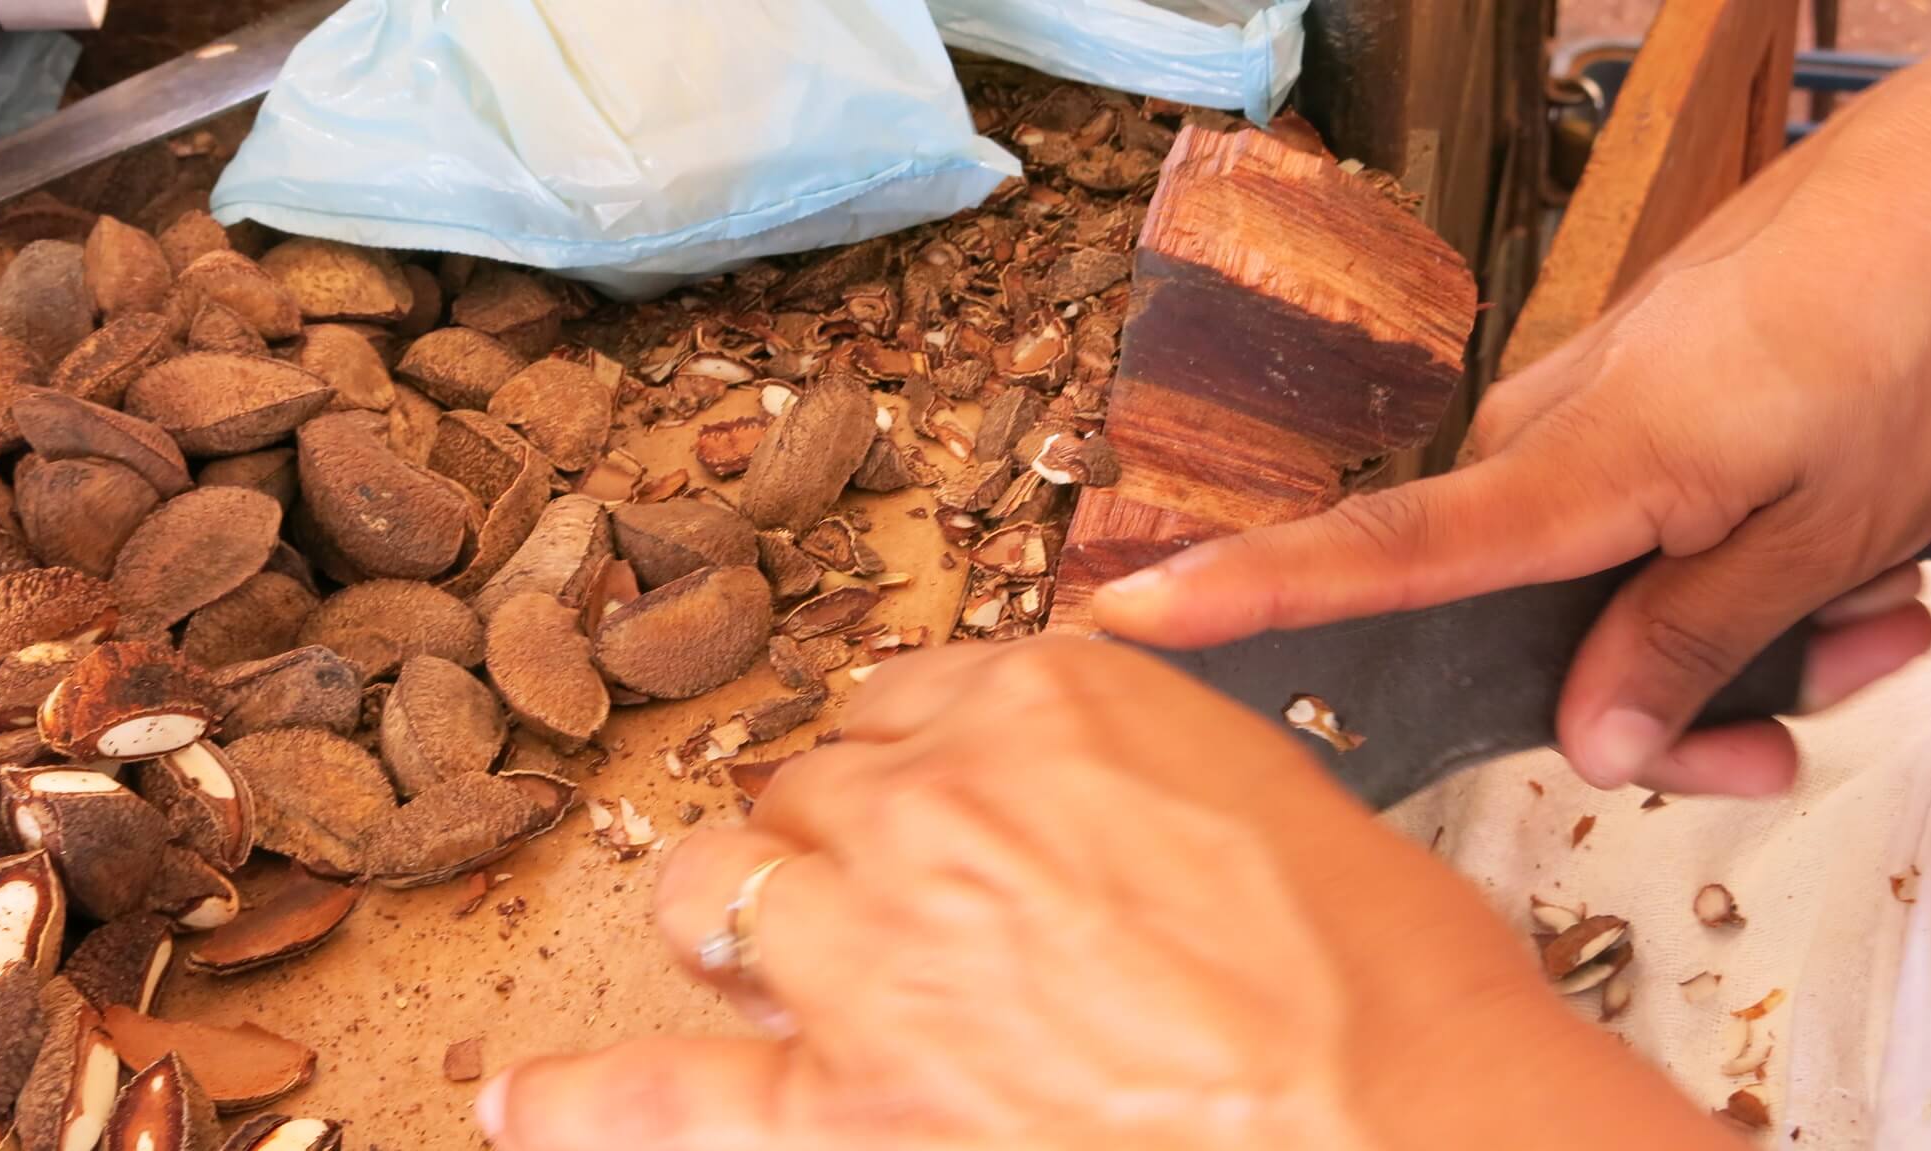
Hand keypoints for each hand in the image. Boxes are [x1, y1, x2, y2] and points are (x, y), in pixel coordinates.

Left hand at [477, 639, 1746, 1150]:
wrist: (1412, 1122)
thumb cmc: (1388, 975)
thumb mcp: (1268, 799)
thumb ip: (1125, 778)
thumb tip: (1070, 814)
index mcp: (1048, 696)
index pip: (915, 701)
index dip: (922, 766)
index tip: (941, 809)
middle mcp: (935, 796)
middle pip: (815, 787)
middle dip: (841, 838)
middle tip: (900, 904)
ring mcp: (873, 947)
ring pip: (721, 882)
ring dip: (740, 910)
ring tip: (768, 951)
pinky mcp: (846, 1102)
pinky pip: (664, 1091)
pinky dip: (584, 1097)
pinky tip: (518, 1098)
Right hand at [1095, 40, 1930, 795]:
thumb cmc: (1912, 318)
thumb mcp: (1831, 525)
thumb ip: (1697, 640)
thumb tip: (1590, 741)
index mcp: (1584, 462)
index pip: (1384, 547)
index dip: (1252, 590)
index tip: (1137, 615)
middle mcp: (1557, 436)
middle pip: (1533, 627)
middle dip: (1667, 699)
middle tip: (1786, 724)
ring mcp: (1594, 415)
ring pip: (1614, 590)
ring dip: (1740, 637)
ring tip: (1871, 612)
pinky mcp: (1637, 404)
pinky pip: (1651, 530)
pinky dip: (1747, 572)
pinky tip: (1851, 565)